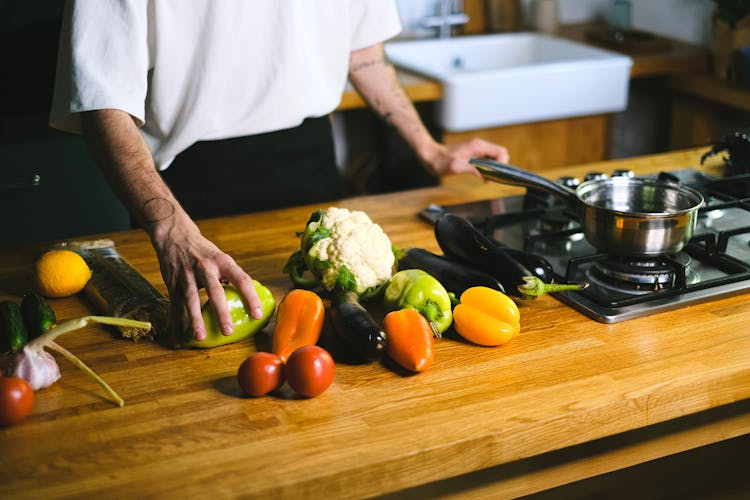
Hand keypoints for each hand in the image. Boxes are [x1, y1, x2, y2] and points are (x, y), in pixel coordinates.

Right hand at [152, 214, 264, 346]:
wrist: (175, 235)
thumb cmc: (204, 252)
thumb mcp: (220, 258)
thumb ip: (230, 277)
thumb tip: (247, 299)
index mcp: (223, 261)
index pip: (241, 279)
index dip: (250, 297)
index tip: (257, 314)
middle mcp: (205, 267)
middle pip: (215, 291)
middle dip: (221, 312)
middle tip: (228, 332)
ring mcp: (187, 275)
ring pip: (191, 299)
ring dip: (195, 320)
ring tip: (200, 337)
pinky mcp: (172, 283)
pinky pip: (174, 305)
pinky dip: (176, 324)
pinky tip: (178, 339)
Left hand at [422, 139, 509, 177]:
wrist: (432, 156)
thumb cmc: (441, 161)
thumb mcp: (455, 167)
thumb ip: (470, 169)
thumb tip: (483, 175)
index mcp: (477, 146)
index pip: (500, 152)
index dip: (503, 164)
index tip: (496, 175)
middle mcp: (479, 145)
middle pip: (500, 154)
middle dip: (500, 167)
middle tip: (491, 178)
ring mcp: (477, 148)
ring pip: (495, 157)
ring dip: (495, 168)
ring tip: (487, 179)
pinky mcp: (474, 153)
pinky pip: (488, 159)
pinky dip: (489, 167)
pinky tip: (483, 175)